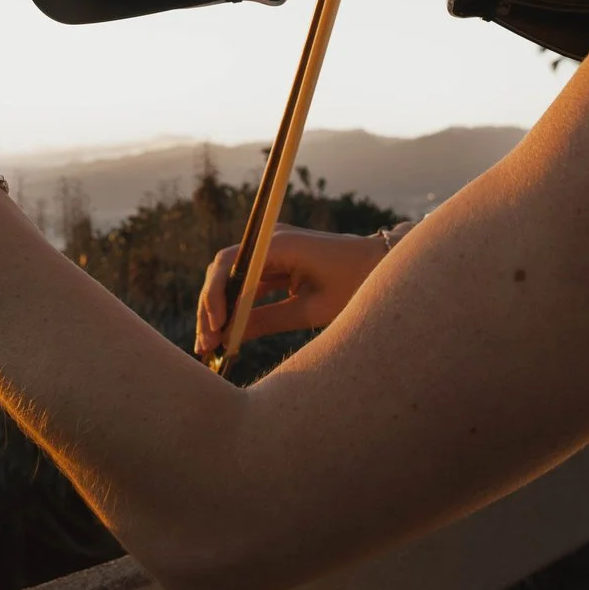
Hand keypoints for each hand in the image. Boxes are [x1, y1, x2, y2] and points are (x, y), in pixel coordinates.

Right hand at [193, 224, 409, 357]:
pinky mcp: (278, 265)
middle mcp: (271, 242)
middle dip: (210, 308)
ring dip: (219, 311)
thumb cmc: (356, 284)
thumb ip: (269, 320)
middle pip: (224, 271)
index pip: (230, 264)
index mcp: (281, 244)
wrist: (384, 266)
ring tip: (209, 347)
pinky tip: (227, 336)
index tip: (216, 328)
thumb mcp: (313, 310)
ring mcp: (273, 252)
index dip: (215, 296)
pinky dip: (236, 309)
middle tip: (204, 345)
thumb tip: (230, 338)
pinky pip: (247, 285)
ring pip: (231, 280)